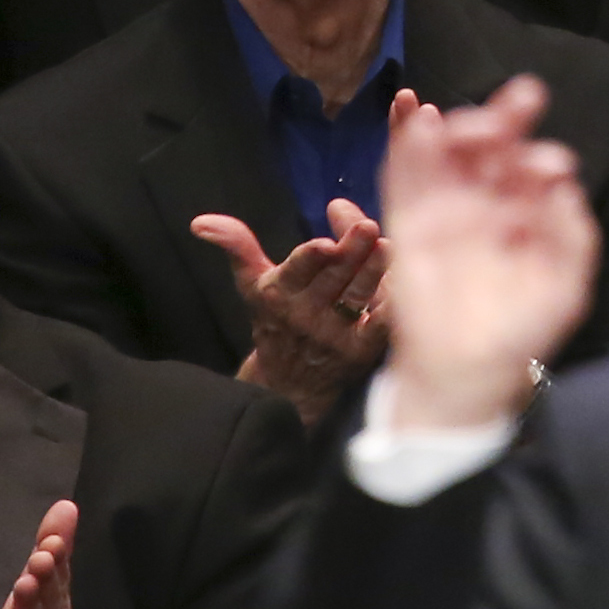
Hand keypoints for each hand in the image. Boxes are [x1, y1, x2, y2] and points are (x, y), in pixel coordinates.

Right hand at [194, 201, 394, 426]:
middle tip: (369, 227)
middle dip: (351, 251)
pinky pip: (381, 326)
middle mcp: (306, 314)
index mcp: (279, 293)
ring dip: (374, 271)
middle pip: (333, 278)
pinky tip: (407, 283)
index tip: (323, 243)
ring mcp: (336, 334)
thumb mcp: (250, 284)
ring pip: (358, 296)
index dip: (310, 259)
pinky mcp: (361, 350)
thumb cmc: (274, 321)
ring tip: (387, 246)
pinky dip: (393, 307)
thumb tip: (201, 221)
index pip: (296, 272)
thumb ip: (236, 246)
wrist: (288, 386)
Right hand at [377, 75, 600, 435]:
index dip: (540, 157)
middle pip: (490, 152)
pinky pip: (405, 183)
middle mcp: (485, 206)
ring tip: (469, 120)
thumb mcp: (564, 287)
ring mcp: (446, 215)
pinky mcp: (409, 230)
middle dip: (503, 122)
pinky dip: (410, 153)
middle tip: (518, 106)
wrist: (466, 376)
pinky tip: (421, 125)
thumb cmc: (520, 333)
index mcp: (525, 214)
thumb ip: (572, 236)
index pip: (531, 170)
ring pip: (448, 157)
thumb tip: (563, 185)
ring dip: (458, 130)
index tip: (551, 165)